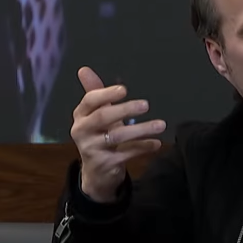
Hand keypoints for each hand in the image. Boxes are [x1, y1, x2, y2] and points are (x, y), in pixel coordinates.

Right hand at [70, 67, 164, 201]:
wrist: (96, 172)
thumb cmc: (99, 136)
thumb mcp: (96, 115)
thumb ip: (95, 93)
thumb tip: (84, 69)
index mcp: (81, 116)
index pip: (90, 101)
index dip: (106, 94)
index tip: (124, 90)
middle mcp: (82, 131)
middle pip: (103, 117)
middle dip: (125, 109)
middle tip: (146, 104)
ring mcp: (92, 149)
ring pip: (118, 136)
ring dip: (142, 129)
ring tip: (161, 125)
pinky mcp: (105, 164)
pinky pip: (127, 153)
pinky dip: (143, 147)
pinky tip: (157, 144)